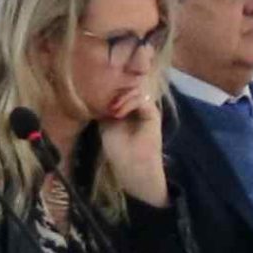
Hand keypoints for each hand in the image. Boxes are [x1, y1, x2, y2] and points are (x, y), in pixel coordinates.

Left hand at [94, 94, 168, 208]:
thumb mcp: (106, 124)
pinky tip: (118, 113)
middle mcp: (138, 107)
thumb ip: (107, 108)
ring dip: (122, 97)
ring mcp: (146, 109)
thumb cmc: (118, 149)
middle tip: (107, 102)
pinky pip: (142, 99)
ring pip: (136, 90)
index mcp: (128, 109)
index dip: (112, 89)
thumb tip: (102, 93)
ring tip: (112, 109)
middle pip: (129, 86)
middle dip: (116, 90)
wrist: (131, 165)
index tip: (99, 95)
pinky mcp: (153, 114)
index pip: (121, 89)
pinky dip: (129, 103)